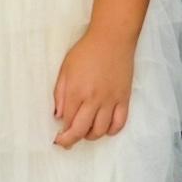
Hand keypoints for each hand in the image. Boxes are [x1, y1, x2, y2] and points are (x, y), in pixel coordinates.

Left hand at [53, 31, 134, 147]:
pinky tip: (104, 128)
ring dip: (90, 136)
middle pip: (82, 130)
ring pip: (101, 130)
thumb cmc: (86, 51)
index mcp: (77, 91)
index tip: (57, 137)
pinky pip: (119, 123)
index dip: (62, 133)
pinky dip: (111, 131)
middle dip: (71, 140)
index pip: (68, 121)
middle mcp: (94, 99)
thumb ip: (60, 94)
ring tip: (85, 131)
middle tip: (66, 142)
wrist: (112, 39)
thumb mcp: (65, 69)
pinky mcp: (124, 99)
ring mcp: (111, 100)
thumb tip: (58, 116)